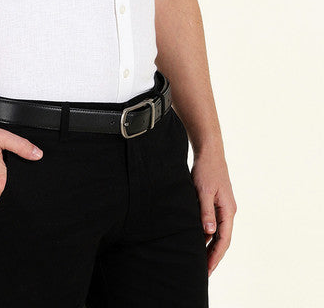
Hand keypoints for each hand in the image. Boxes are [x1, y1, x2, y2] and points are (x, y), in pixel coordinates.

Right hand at [0, 122, 42, 227]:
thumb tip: (38, 154)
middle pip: (8, 210)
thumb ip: (21, 146)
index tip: (34, 204)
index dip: (27, 202)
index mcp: (0, 180)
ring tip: (13, 219)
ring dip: (4, 219)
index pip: (18, 198)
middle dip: (16, 212)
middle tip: (26, 214)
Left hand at [190, 149, 236, 275]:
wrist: (208, 151)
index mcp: (228, 210)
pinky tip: (196, 240)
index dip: (216, 256)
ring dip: (209, 245)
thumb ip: (206, 212)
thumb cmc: (206, 169)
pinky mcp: (215, 202)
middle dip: (213, 256)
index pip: (224, 240)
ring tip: (199, 260)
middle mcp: (228, 211)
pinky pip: (212, 223)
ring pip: (217, 232)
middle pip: (222, 239)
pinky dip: (205, 233)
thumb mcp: (204, 191)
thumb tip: (209, 232)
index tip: (208, 270)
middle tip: (203, 272)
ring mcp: (223, 207)